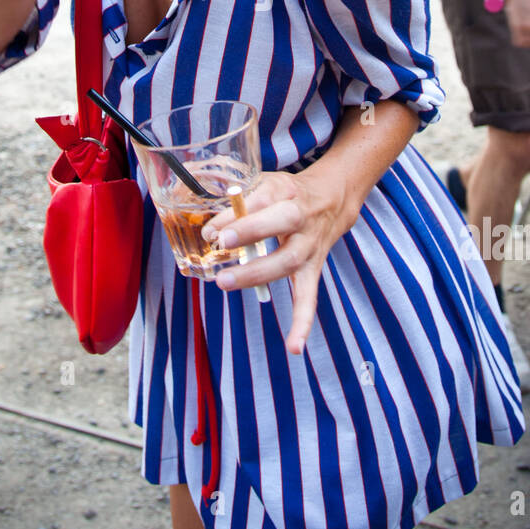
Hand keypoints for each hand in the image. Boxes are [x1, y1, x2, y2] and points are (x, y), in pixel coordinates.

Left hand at [201, 171, 346, 355]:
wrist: (331, 202)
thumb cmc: (287, 194)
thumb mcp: (265, 182)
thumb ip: (237, 197)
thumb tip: (198, 210)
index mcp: (285, 191)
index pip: (261, 199)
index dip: (236, 213)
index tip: (211, 229)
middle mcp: (301, 217)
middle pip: (282, 222)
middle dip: (251, 231)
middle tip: (221, 244)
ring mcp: (309, 245)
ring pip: (289, 260)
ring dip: (258, 273)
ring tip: (225, 282)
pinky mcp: (314, 268)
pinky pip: (309, 296)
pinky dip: (303, 322)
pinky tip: (294, 345)